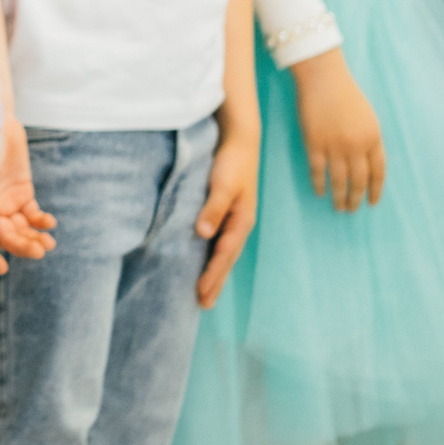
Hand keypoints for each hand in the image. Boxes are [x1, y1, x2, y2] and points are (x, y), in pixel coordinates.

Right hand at [0, 119, 57, 274]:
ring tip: (48, 245)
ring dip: (34, 237)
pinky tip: (49, 223)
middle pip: (5, 235)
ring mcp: (6, 201)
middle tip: (38, 252)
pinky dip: (41, 221)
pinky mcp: (22, 192)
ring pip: (21, 228)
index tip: (2, 269)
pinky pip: (32, 213)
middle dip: (20, 245)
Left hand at [194, 130, 259, 305]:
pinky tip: (203, 261)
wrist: (240, 139)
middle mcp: (239, 224)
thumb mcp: (223, 184)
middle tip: (203, 305)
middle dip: (215, 282)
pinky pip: (218, 240)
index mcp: (242, 221)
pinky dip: (212, 255)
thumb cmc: (232, 161)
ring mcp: (233, 218)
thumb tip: (203, 235)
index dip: (213, 275)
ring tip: (204, 293)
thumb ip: (213, 208)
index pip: (224, 255)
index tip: (201, 295)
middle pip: (226, 259)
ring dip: (214, 272)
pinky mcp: (225, 211)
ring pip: (223, 252)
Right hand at [289, 48, 385, 211]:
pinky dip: (319, 183)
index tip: (372, 202)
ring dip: (339, 197)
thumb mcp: (367, 118)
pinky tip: (320, 192)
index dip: (375, 190)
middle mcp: (356, 145)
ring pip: (339, 180)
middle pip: (358, 180)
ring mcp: (334, 145)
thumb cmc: (345, 94)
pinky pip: (317, 170)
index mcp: (373, 138)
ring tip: (338, 208)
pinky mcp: (314, 142)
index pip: (378, 172)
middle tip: (351, 210)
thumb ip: (369, 140)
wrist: (323, 78)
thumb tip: (366, 164)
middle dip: (356, 198)